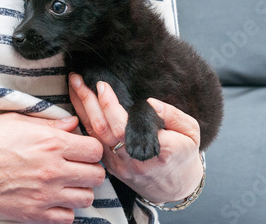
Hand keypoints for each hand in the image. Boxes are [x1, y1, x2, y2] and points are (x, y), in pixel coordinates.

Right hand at [0, 113, 105, 223]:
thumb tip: (72, 124)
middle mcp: (53, 170)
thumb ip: (49, 124)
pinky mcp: (32, 214)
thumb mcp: (16, 121)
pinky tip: (53, 200)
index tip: (82, 150)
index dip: (91, 149)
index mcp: (51, 143)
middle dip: (90, 170)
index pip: (95, 149)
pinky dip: (64, 211)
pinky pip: (67, 219)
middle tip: (76, 167)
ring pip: (86, 198)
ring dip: (80, 190)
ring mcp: (44, 195)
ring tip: (65, 184)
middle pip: (96, 175)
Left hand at [69, 73, 202, 203]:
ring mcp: (120, 165)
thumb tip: (151, 103)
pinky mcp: (111, 167)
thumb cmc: (183, 154)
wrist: (175, 188)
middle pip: (103, 128)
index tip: (102, 85)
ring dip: (81, 108)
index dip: (109, 105)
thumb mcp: (191, 131)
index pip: (125, 126)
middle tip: (78, 78)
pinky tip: (77, 104)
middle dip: (88, 101)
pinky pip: (93, 142)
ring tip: (74, 85)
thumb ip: (173, 115)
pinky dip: (83, 121)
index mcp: (157, 149)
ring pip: (94, 135)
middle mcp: (134, 159)